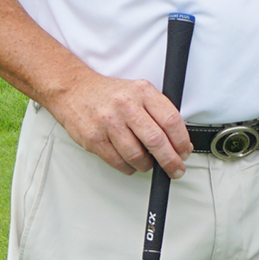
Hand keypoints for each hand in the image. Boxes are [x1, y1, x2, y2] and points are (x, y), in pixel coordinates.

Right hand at [47, 69, 192, 175]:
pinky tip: (131, 163)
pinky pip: (118, 162)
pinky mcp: (94, 138)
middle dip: (170, 161)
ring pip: (137, 156)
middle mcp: (126, 105)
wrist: (74, 90)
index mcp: (142, 92)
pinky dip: (129, 168)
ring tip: (148, 164)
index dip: (181, 141)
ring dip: (147, 166)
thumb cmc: (109, 94)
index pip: (171, 120)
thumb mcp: (138, 92)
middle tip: (175, 169)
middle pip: (156, 140)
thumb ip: (158, 112)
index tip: (184, 152)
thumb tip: (178, 141)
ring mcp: (109, 122)